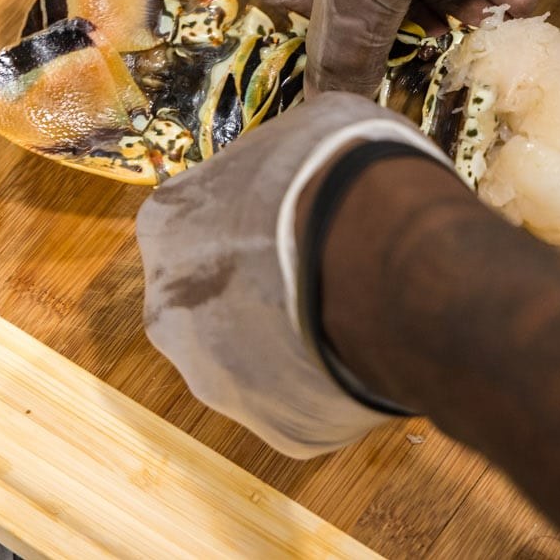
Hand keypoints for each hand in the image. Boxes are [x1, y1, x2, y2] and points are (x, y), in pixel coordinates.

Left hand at [135, 93, 447, 457]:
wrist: (390, 266)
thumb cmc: (345, 180)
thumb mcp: (308, 129)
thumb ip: (282, 159)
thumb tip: (309, 156)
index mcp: (168, 226)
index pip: (192, 222)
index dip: (245, 219)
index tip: (286, 218)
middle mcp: (172, 314)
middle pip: (208, 302)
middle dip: (255, 289)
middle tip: (315, 270)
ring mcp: (219, 380)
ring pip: (249, 359)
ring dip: (287, 339)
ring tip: (349, 312)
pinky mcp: (277, 429)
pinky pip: (298, 403)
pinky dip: (326, 381)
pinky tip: (364, 350)